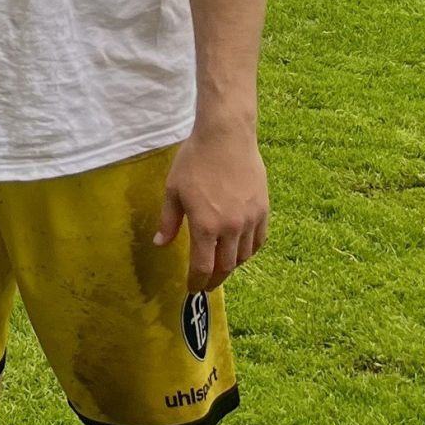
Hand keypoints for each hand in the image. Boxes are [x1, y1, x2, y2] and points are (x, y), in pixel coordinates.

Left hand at [155, 122, 269, 292]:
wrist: (226, 136)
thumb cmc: (195, 161)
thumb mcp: (173, 191)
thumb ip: (168, 221)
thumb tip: (161, 243)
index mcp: (205, 226)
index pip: (203, 267)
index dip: (197, 282)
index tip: (192, 288)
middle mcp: (230, 228)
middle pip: (225, 267)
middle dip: (214, 279)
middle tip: (206, 284)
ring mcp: (250, 219)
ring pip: (244, 256)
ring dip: (231, 265)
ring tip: (221, 266)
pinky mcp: (263, 210)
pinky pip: (259, 240)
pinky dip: (249, 250)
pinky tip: (240, 250)